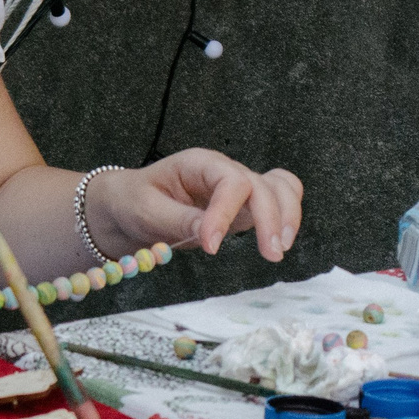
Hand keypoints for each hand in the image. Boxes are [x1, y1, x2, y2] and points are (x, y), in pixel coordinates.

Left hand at [95, 151, 303, 260]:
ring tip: (280, 250)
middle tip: (271, 254)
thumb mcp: (145, 210)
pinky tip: (281, 239)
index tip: (211, 247)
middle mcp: (223, 172)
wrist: (130, 204)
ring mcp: (237, 189)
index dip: (226, 213)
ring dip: (288, 216)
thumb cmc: (134, 201)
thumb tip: (209, 235)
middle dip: (270, 218)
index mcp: (198, 164)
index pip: (229, 182)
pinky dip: (288, 214)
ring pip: (280, 187)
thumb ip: (177, 220)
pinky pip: (278, 200)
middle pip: (262, 185)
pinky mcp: (244, 207)